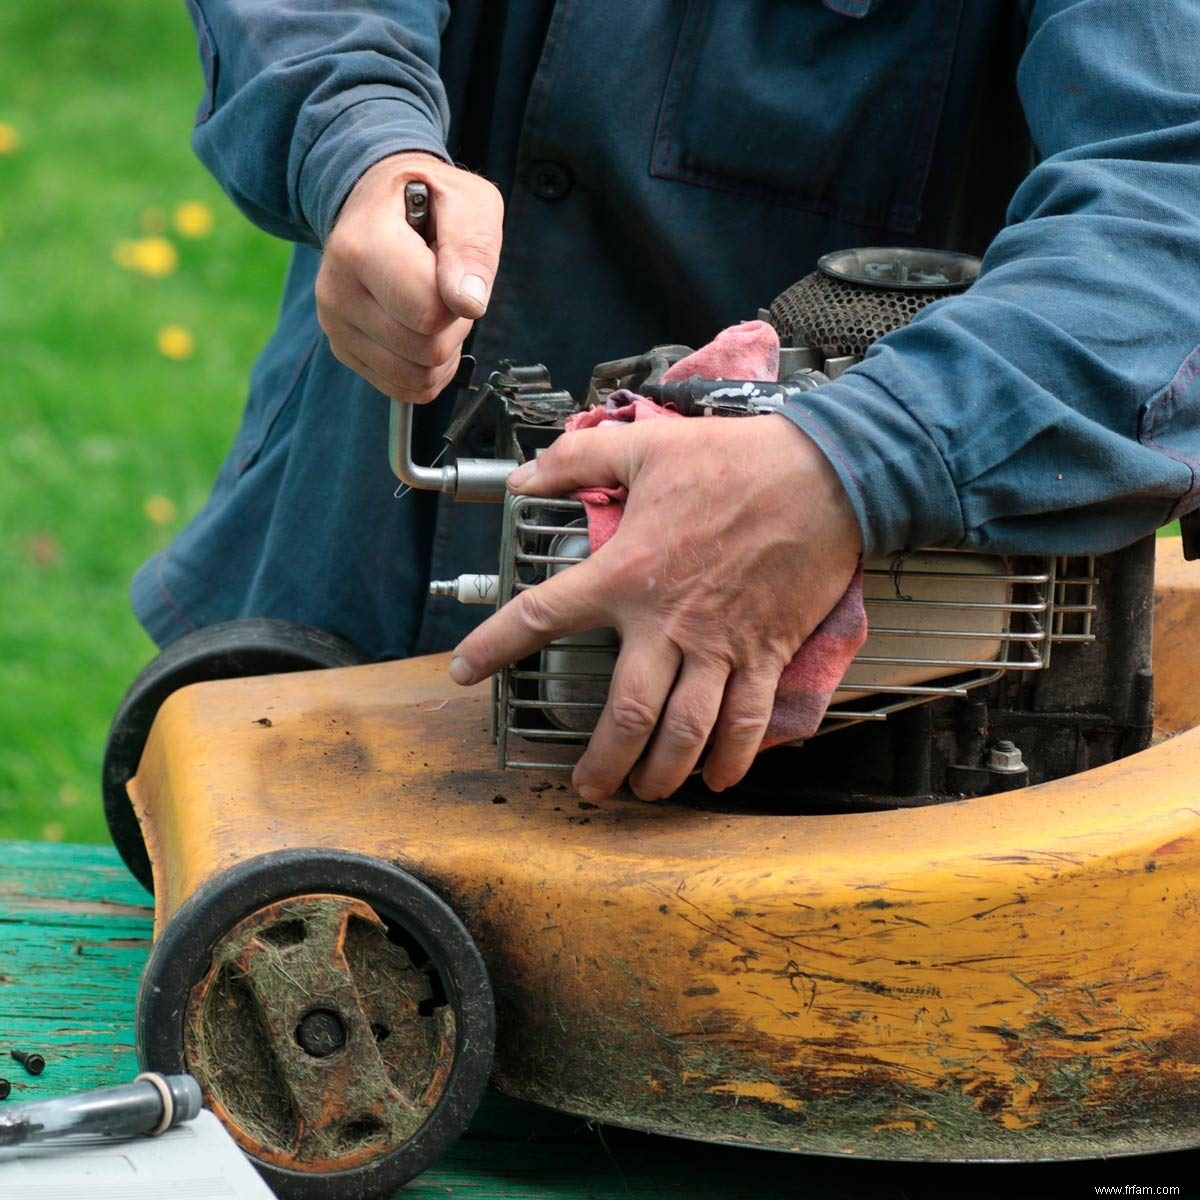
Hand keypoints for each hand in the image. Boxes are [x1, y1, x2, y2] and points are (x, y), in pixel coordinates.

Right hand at [315, 152, 503, 401]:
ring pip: (416, 377)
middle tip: (444, 285)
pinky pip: (404, 388)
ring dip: (442, 350)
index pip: (428, 313)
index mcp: (362, 247)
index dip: (457, 298)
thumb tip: (469, 302)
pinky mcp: (344, 349)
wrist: (378, 201)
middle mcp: (338, 290)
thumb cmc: (428, 199)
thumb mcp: (468, 201)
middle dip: (452, 325)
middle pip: (425, 351)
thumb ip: (474, 247)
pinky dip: (427, 370)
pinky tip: (423, 330)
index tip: (450, 266)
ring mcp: (335, 324)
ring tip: (432, 304)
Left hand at [450, 414, 862, 800]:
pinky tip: (719, 777)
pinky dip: (734, 758)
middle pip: (626, 714)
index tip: (466, 670)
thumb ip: (577, 461)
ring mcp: (720, 646)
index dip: (495, 646)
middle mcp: (667, 623)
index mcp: (627, 573)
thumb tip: (526, 477)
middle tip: (586, 787)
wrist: (827, 476)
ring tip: (645, 792)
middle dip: (603, 762)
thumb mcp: (646, 446)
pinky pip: (748, 721)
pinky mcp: (766, 653)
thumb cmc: (737, 460)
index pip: (542, 617)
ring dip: (662, 772)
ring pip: (685, 732)